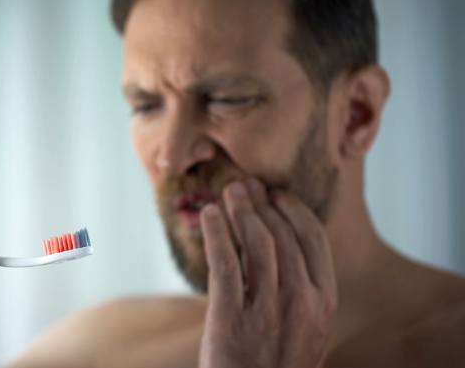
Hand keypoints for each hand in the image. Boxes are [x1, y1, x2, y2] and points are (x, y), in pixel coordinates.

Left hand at [198, 178, 337, 367]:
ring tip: (228, 193)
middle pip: (282, 234)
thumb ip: (304, 292)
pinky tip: (210, 215)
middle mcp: (301, 300)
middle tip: (245, 185)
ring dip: (240, 210)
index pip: (314, 239)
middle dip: (261, 203)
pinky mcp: (230, 317)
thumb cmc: (278, 365)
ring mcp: (266, 309)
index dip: (293, 209)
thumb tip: (285, 244)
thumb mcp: (307, 331)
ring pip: (256, 242)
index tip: (276, 194)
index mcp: (324, 301)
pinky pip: (224, 263)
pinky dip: (216, 232)